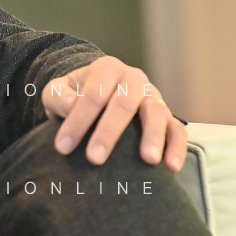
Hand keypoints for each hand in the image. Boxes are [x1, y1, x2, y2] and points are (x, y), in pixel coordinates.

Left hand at [43, 55, 186, 171]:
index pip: (93, 95)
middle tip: (94, 159)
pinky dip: (177, 147)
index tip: (62, 148)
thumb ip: (59, 97)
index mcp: (107, 69)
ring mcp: (154, 97)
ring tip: (148, 160)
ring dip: (153, 137)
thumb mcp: (57, 91)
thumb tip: (71, 108)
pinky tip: (171, 167)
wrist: (96, 94)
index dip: (77, 121)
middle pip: (124, 103)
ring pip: (156, 114)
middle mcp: (134, 79)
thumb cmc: (73, 95)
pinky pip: (178, 130)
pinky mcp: (168, 116)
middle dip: (108, 133)